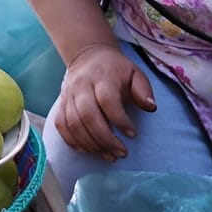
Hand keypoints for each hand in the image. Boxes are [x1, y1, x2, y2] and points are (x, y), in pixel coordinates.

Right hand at [55, 42, 155, 160]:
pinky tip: (88, 151)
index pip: (107, 101)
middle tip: (122, 153)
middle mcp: (81, 86)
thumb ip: (143, 90)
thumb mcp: (135, 73)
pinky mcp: (61, 103)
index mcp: (102, 77)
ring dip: (91, 144)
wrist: (87, 55)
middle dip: (105, 139)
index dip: (120, 120)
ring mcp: (68, 95)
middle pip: (88, 116)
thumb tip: (151, 107)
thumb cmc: (116, 69)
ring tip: (109, 156)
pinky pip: (61, 124)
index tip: (133, 134)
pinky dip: (72, 140)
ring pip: (74, 124)